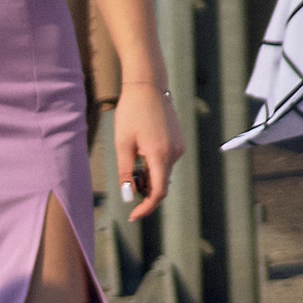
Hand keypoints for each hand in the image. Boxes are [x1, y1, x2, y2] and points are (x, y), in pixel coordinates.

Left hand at [113, 76, 183, 224]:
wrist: (147, 86)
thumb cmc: (131, 113)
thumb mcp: (123, 144)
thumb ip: (126, 172)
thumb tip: (129, 196)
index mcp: (160, 155)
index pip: (158, 192)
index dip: (146, 207)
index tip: (133, 216)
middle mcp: (175, 153)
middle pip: (161, 184)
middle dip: (144, 190)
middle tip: (127, 184)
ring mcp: (179, 147)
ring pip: (163, 172)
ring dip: (148, 176)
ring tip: (131, 159)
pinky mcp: (179, 141)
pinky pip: (166, 161)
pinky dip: (154, 165)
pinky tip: (141, 151)